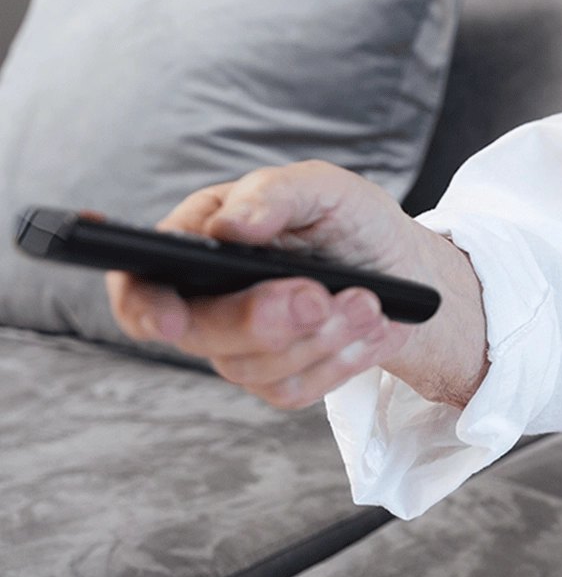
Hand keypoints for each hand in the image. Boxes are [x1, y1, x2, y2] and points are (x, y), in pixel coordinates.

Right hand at [106, 161, 487, 409]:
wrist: (406, 267)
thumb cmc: (352, 219)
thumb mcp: (323, 186)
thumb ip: (274, 193)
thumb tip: (230, 226)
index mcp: (203, 236)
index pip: (140, 280)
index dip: (143, 306)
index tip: (173, 322)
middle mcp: (209, 295)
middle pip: (201, 332)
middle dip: (264, 320)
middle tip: (320, 296)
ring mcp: (240, 342)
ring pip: (251, 367)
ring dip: (319, 337)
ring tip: (369, 302)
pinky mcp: (277, 377)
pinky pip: (290, 390)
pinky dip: (340, 360)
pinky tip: (371, 327)